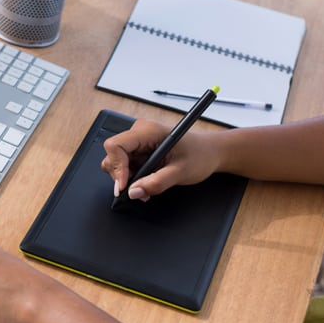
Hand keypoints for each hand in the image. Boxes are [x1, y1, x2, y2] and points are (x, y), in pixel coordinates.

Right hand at [100, 118, 220, 200]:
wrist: (210, 152)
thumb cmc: (200, 155)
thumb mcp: (181, 172)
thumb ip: (156, 183)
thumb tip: (134, 192)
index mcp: (148, 130)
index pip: (116, 145)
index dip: (117, 167)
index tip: (124, 186)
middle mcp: (140, 133)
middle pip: (113, 155)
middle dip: (122, 176)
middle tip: (138, 190)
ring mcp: (139, 142)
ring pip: (117, 162)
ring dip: (128, 179)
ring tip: (146, 188)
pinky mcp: (140, 151)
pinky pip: (126, 166)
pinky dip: (133, 178)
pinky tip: (147, 183)